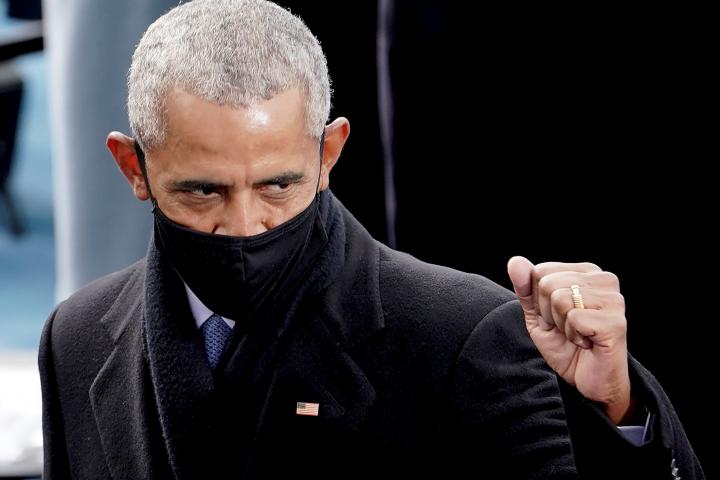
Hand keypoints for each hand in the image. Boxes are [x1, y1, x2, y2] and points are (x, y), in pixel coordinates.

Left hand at [507, 256, 631, 423]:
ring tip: (577, 334)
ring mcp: (613, 299)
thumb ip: (526, 288)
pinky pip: (574, 318)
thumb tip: (515, 262)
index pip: (540, 271)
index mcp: (585, 272)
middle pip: (548, 283)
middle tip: (567, 328)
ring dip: (561, 324)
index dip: (538, 300)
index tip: (556, 316)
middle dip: (548, 312)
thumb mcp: (537, 315)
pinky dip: (573, 336)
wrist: (588, 382)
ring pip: (560, 298)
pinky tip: (586, 342)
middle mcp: (603, 279)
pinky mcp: (615, 321)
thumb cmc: (565, 346)